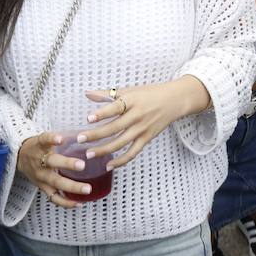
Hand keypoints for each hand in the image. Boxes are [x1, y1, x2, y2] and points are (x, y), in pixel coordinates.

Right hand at [17, 132, 93, 207]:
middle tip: (82, 165)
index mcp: (40, 147)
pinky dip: (66, 202)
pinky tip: (79, 203)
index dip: (52, 139)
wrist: (19, 158)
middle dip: (67, 164)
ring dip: (71, 187)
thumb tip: (83, 133)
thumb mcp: (44, 138)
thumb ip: (59, 136)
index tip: (61, 138)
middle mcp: (39, 162)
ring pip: (55, 184)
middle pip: (52, 163)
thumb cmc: (38, 147)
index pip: (44, 140)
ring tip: (87, 189)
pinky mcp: (42, 188)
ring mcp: (40, 177)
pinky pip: (54, 197)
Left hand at [78, 79, 206, 169]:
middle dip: (96, 135)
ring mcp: (142, 128)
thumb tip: (87, 94)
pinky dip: (121, 161)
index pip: (115, 107)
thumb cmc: (150, 93)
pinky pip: (133, 152)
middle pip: (114, 127)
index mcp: (132, 100)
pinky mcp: (147, 138)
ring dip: (104, 150)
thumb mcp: (130, 90)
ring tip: (89, 154)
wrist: (175, 100)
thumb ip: (108, 94)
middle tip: (80, 139)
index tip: (88, 119)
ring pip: (121, 142)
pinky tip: (109, 165)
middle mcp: (137, 115)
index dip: (102, 113)